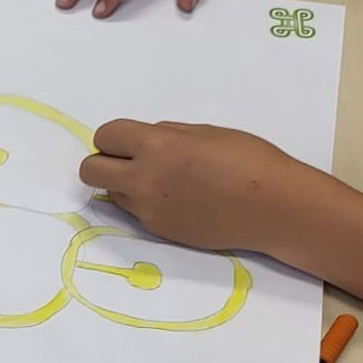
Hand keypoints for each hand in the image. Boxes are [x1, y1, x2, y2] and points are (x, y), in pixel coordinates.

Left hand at [80, 119, 319, 252]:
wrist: (271, 207)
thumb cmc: (249, 160)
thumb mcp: (206, 133)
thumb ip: (168, 134)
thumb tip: (145, 139)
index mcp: (157, 146)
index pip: (105, 136)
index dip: (114, 137)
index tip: (129, 140)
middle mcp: (144, 179)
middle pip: (90, 170)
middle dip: (103, 162)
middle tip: (129, 161)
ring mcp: (147, 209)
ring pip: (112, 192)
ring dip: (125, 184)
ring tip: (162, 181)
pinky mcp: (157, 230)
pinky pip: (135, 211)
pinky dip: (145, 203)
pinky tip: (177, 199)